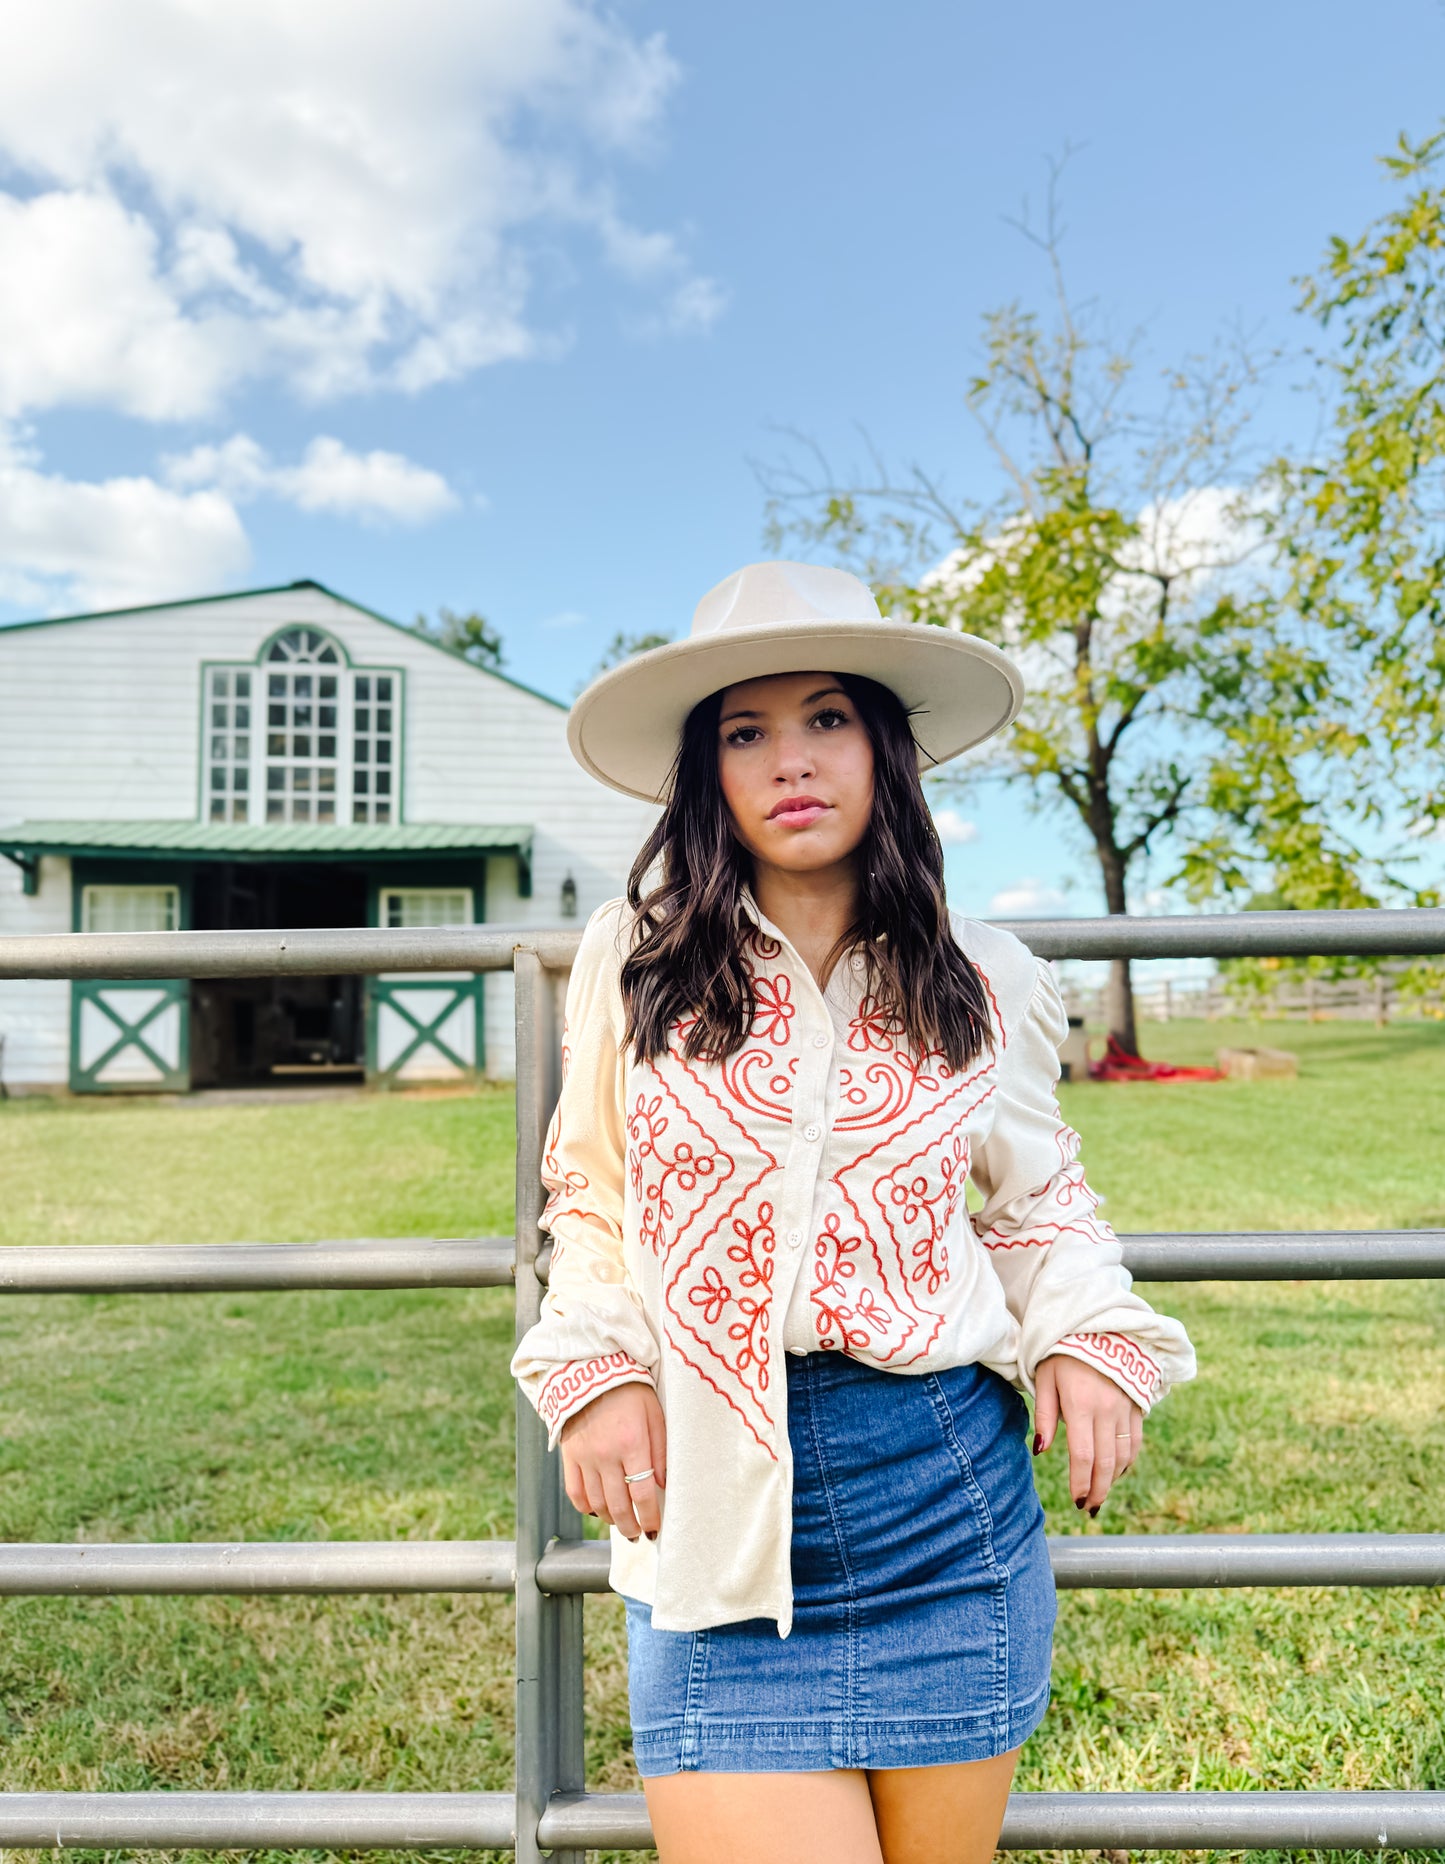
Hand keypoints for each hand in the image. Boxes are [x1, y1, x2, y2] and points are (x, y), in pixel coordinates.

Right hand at [559, 1383, 666, 1541]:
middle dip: (631, 1526)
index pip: (642, 1493)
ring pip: (596, 1503)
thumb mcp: (655, 1415)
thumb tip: (663, 1484)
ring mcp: (584, 1456)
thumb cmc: (630, 1391)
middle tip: (639, 1534)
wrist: (592, 1370)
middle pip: (618, 1505)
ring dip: (611, 1520)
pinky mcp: (569, 1455)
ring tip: (622, 1524)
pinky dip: (586, 1508)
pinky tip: (598, 1510)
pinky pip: (575, 1492)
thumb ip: (660, 1451)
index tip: (655, 1528)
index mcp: (632, 1443)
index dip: (650, 1517)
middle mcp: (606, 1454)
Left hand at [1033, 1353, 1141, 1515]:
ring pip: (1124, 1455)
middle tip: (1088, 1507)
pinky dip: (1128, 1460)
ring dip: (1113, 1479)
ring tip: (1100, 1494)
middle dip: (1097, 1490)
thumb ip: (1044, 1417)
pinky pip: (1136, 1440)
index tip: (1075, 1501)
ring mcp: (1125, 1408)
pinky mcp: (1137, 1404)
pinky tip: (1118, 1471)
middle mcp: (1107, 1410)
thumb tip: (1041, 1452)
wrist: (1097, 1326)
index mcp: (1080, 1405)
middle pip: (1106, 1462)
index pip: (1083, 1456)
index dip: (1080, 1483)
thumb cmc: (1062, 1353)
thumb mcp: (1045, 1379)